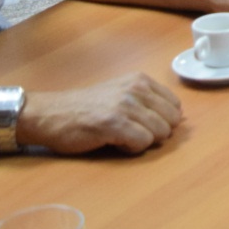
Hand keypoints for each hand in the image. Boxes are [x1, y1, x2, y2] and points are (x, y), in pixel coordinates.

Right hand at [17, 73, 182, 154]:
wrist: (50, 114)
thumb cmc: (85, 108)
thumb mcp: (121, 94)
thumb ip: (147, 101)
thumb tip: (178, 119)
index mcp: (140, 80)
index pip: (175, 106)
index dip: (161, 121)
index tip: (140, 124)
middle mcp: (136, 88)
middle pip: (171, 122)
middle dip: (155, 133)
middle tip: (130, 132)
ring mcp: (126, 105)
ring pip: (160, 134)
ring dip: (141, 141)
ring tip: (119, 136)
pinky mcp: (114, 123)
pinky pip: (142, 143)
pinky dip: (131, 148)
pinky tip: (113, 142)